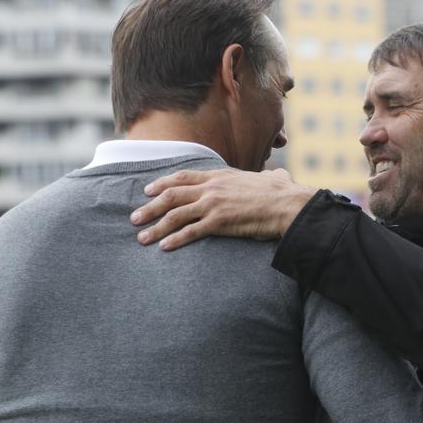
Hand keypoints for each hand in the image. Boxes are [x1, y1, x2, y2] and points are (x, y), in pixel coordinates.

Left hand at [130, 168, 316, 250]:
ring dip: (155, 226)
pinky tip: (164, 247)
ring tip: (141, 237)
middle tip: (134, 217)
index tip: (148, 190)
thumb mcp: (267, 178)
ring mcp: (214, 204)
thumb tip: (275, 176)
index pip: (182, 176)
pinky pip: (191, 231)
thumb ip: (264, 177)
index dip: (162, 183)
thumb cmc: (282, 193)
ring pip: (175, 214)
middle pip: (171, 195)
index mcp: (219, 175)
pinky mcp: (219, 222)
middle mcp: (211, 187)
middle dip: (149, 207)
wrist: (288, 204)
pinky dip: (175, 239)